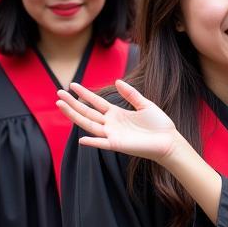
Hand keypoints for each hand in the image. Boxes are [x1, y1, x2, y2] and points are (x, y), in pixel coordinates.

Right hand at [56, 79, 182, 163]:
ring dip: (74, 116)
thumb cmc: (159, 125)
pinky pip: (102, 144)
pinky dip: (92, 142)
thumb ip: (131, 94)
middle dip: (72, 103)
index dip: (84, 93)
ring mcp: (113, 134)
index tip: (71, 85)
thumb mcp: (145, 105)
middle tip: (58, 93)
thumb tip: (117, 81)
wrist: (170, 141)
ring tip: (60, 105)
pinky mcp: (118, 145)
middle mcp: (111, 124)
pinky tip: (80, 139)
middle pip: (87, 112)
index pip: (96, 102)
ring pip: (89, 124)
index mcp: (117, 113)